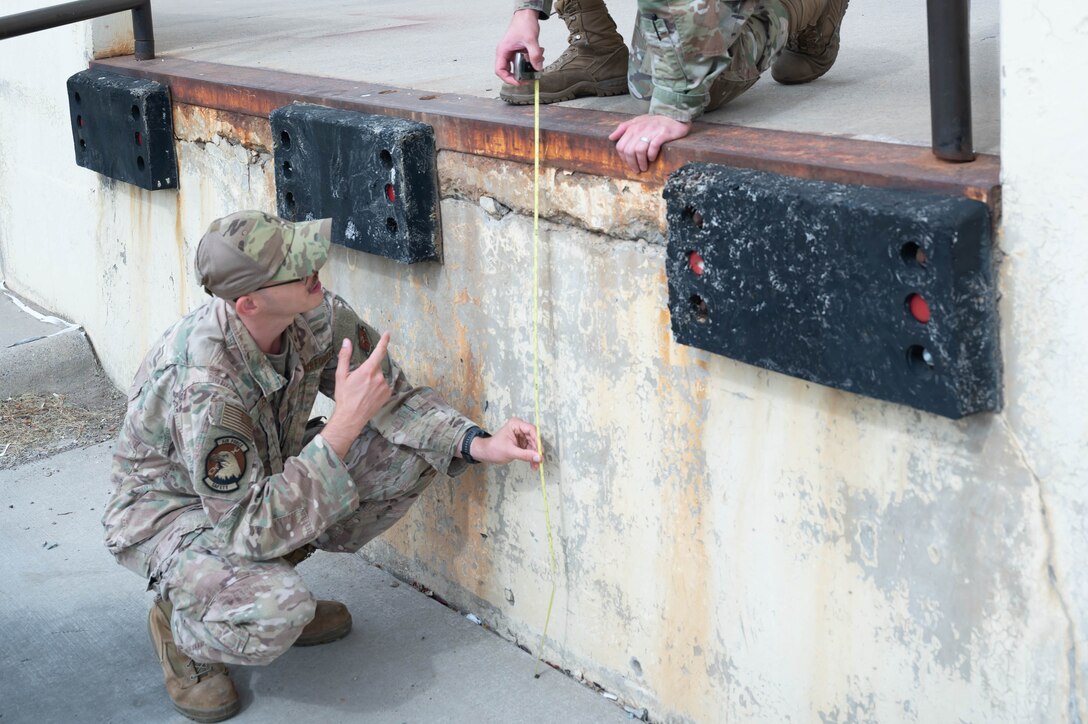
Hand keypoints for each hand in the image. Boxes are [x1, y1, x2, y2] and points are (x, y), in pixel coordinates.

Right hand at [322, 332, 392, 459]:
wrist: (351, 418)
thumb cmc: (344, 397)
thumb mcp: (341, 376)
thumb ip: (345, 357)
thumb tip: (347, 341)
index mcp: (368, 370)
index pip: (379, 352)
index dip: (384, 341)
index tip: (387, 333)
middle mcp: (379, 377)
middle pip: (376, 366)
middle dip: (369, 370)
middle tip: (358, 381)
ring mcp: (385, 387)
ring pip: (380, 376)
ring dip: (373, 379)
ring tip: (363, 390)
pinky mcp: (387, 394)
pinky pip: (384, 385)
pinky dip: (377, 387)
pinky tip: (369, 395)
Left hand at [468, 417, 542, 470]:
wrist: (486, 453)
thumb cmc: (494, 448)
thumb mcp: (510, 452)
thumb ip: (525, 455)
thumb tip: (538, 457)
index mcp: (516, 424)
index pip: (531, 430)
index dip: (537, 441)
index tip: (540, 451)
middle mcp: (520, 428)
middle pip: (534, 438)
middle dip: (536, 450)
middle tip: (539, 460)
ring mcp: (521, 436)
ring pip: (533, 445)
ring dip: (535, 456)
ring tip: (536, 465)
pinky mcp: (521, 443)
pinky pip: (530, 449)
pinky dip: (531, 457)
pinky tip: (533, 464)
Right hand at [495, 9, 544, 84]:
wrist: (527, 14)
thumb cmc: (523, 23)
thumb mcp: (530, 40)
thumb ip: (535, 55)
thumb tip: (538, 68)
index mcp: (503, 51)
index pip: (500, 71)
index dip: (508, 79)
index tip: (519, 82)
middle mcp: (506, 53)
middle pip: (509, 71)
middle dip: (520, 75)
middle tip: (529, 77)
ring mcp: (512, 53)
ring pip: (518, 67)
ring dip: (528, 67)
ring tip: (537, 63)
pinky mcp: (519, 52)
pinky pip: (524, 61)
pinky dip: (532, 61)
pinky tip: (539, 55)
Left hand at [608, 114, 691, 172]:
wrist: (674, 115)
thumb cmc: (655, 121)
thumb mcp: (637, 121)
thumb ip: (623, 128)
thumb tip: (611, 137)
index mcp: (632, 127)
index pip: (621, 146)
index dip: (623, 158)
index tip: (629, 163)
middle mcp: (640, 129)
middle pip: (629, 150)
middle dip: (631, 163)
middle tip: (637, 170)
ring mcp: (651, 131)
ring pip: (639, 150)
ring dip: (641, 162)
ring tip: (644, 167)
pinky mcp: (662, 134)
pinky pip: (653, 147)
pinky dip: (651, 155)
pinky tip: (652, 158)